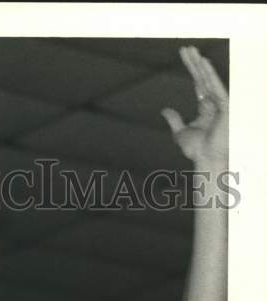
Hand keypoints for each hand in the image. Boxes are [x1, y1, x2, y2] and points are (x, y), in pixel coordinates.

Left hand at [162, 46, 227, 165]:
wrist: (207, 160)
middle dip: (194, 63)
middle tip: (186, 48)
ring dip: (200, 65)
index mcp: (206, 107)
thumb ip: (175, 120)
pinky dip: (210, 75)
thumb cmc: (197, 151)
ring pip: (209, 79)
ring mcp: (221, 103)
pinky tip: (203, 63)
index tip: (185, 56)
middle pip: (203, 78)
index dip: (192, 69)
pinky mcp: (225, 105)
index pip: (198, 83)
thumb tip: (165, 110)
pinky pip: (217, 86)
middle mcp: (214, 102)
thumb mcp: (180, 134)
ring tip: (192, 51)